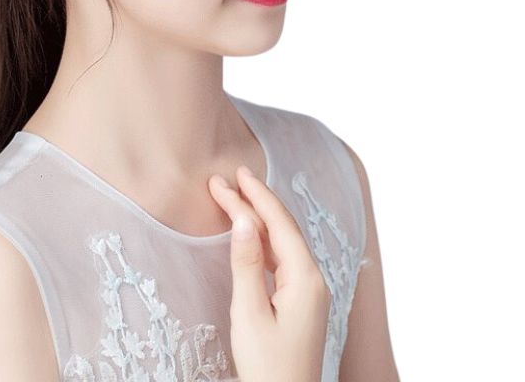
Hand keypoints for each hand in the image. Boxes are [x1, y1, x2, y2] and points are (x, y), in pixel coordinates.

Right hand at [208, 165, 330, 381]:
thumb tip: (242, 220)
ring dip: (257, 218)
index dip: (255, 196)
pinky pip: (283, 257)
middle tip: (225, 180)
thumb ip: (246, 263)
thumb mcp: (250, 313)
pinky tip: (249, 233)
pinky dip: (263, 239)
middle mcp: (313, 280)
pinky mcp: (301, 301)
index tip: (232, 175)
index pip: (278, 224)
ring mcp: (309, 291)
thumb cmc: (267, 367)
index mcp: (305, 279)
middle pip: (282, 228)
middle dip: (254, 201)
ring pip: (283, 241)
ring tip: (233, 197)